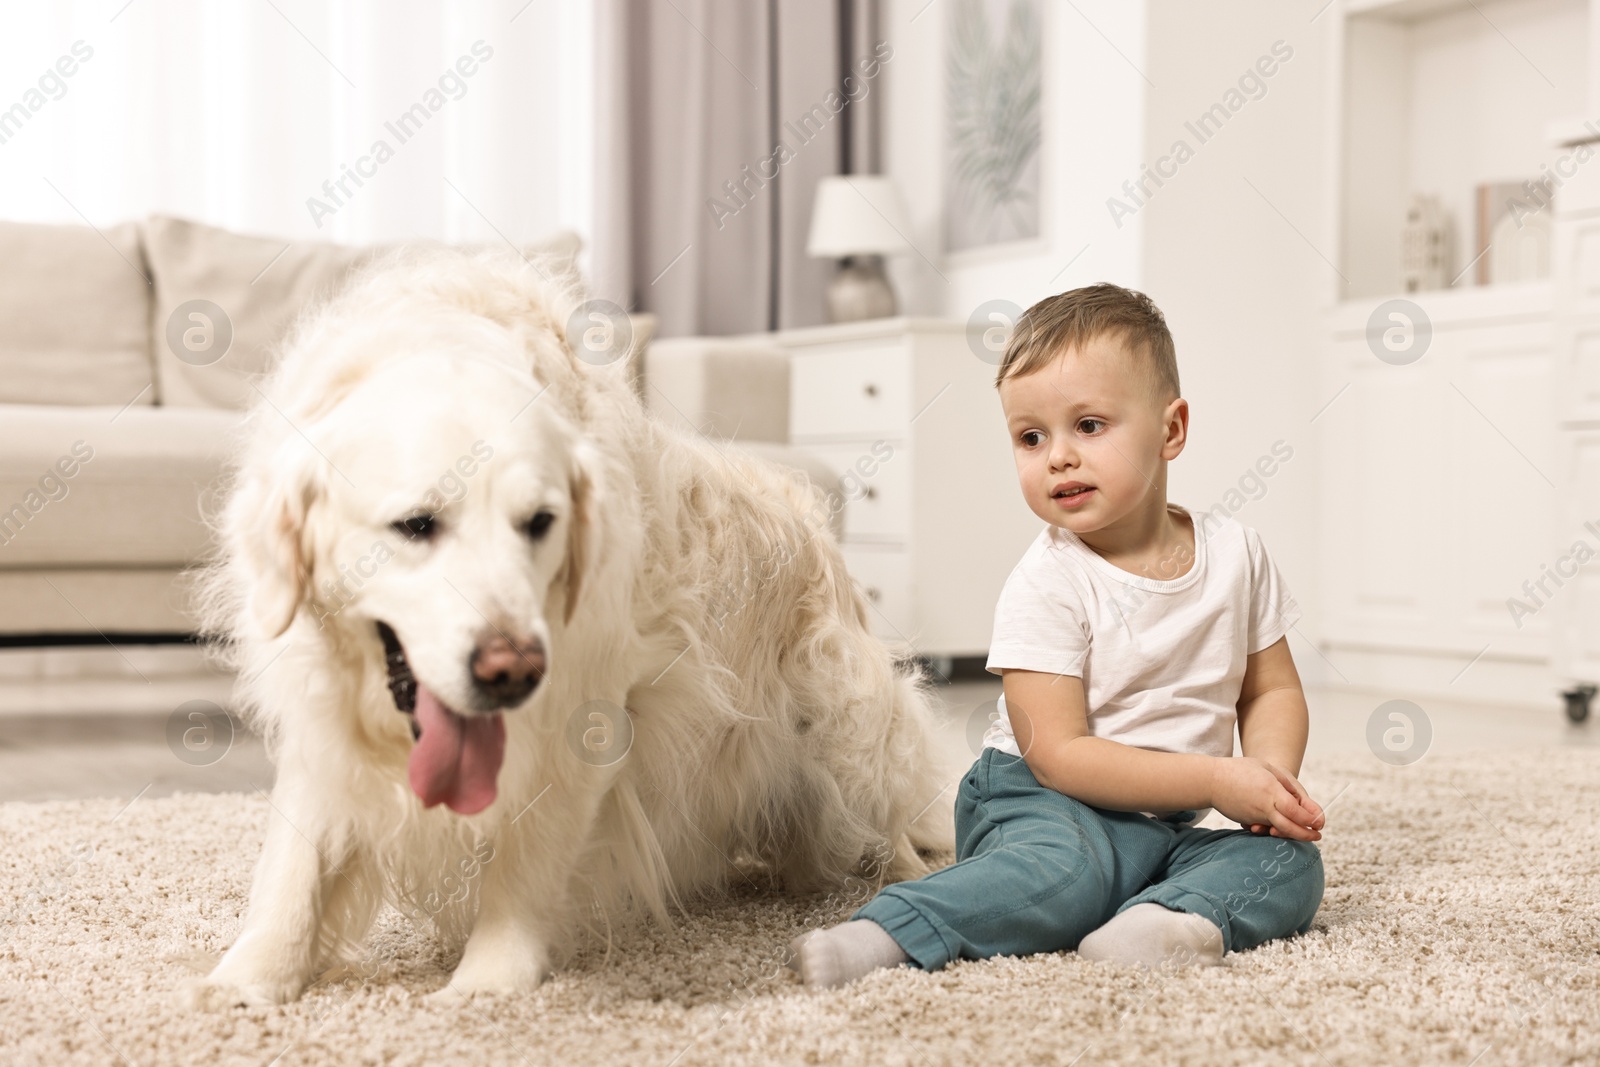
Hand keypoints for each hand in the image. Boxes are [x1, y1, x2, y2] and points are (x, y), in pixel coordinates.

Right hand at [1209, 756, 1324, 841]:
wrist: (1209, 781)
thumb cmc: (1240, 770)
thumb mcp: (1268, 769)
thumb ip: (1288, 785)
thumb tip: (1303, 804)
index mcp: (1271, 791)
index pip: (1297, 811)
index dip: (1311, 818)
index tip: (1319, 822)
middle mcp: (1264, 807)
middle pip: (1290, 828)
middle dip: (1307, 835)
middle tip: (1317, 836)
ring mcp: (1254, 817)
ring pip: (1278, 831)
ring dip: (1292, 833)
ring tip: (1302, 832)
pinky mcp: (1247, 822)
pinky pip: (1265, 828)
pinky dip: (1274, 829)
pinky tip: (1277, 825)